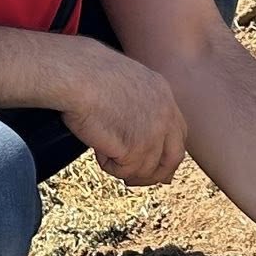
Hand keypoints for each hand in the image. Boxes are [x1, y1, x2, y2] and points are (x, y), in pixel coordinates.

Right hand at [59, 43, 187, 186]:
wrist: (77, 75)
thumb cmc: (86, 74)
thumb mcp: (124, 85)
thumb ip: (136, 107)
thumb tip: (133, 137)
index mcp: (163, 93)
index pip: (177, 132)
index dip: (168, 152)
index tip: (157, 166)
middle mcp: (165, 113)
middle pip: (174, 156)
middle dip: (157, 174)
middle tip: (135, 181)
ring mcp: (154, 133)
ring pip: (146, 169)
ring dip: (123, 167)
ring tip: (102, 150)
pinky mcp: (136, 149)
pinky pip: (124, 171)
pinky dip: (108, 165)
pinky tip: (97, 148)